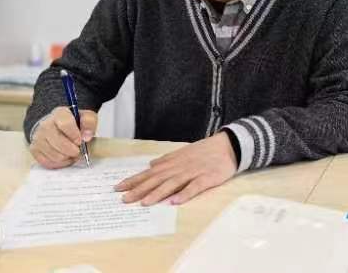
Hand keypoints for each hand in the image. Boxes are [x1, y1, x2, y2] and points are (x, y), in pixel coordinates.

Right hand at [29, 106, 97, 168]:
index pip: (65, 123)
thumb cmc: (73, 123)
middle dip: (72, 150)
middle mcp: (45, 125)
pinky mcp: (34, 149)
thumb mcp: (86, 117)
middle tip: (79, 150)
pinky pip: (48, 162)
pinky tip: (65, 157)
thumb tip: (86, 137)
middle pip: (58, 142)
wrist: (57, 126)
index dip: (74, 134)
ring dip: (67, 157)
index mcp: (59, 114)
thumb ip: (89, 123)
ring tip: (72, 153)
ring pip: (54, 155)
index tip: (80, 141)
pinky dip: (60, 163)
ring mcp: (38, 138)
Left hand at [115, 132, 236, 205]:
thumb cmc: (205, 150)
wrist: (229, 145)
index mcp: (174, 162)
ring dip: (158, 193)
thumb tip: (152, 164)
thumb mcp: (184, 152)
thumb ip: (168, 159)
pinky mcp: (207, 178)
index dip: (134, 180)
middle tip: (124, 199)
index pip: (150, 172)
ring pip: (173, 183)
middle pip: (158, 179)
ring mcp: (193, 172)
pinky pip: (195, 187)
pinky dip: (185, 194)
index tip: (118, 188)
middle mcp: (180, 167)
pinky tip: (175, 202)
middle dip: (140, 189)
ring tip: (145, 202)